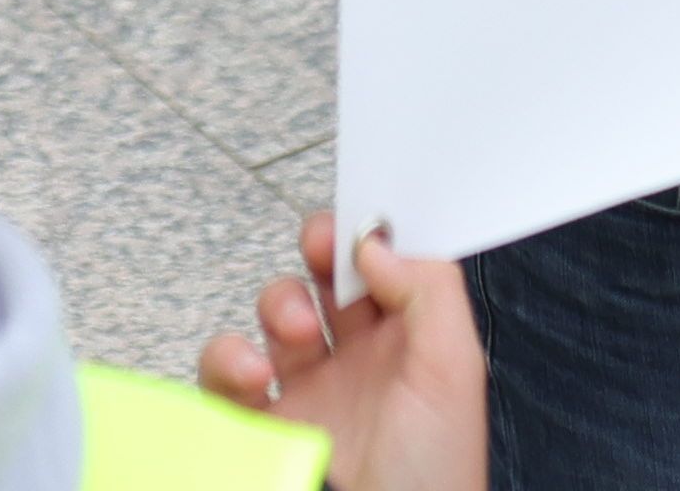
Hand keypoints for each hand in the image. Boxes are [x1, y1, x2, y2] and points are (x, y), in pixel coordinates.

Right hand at [200, 214, 480, 490]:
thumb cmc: (432, 483)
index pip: (388, 268)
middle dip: (320, 252)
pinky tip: (252, 373)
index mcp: (412, 348)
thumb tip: (380, 243)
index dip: (372, 234)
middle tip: (324, 249)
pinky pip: (226, 371)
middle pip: (329, 279)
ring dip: (278, 303)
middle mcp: (360, 365)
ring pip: (275, 314)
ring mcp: (307, 393)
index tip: (363, 216)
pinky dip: (228, 358)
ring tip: (294, 328)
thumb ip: (428, 292)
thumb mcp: (454, 374)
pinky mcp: (259, 423)